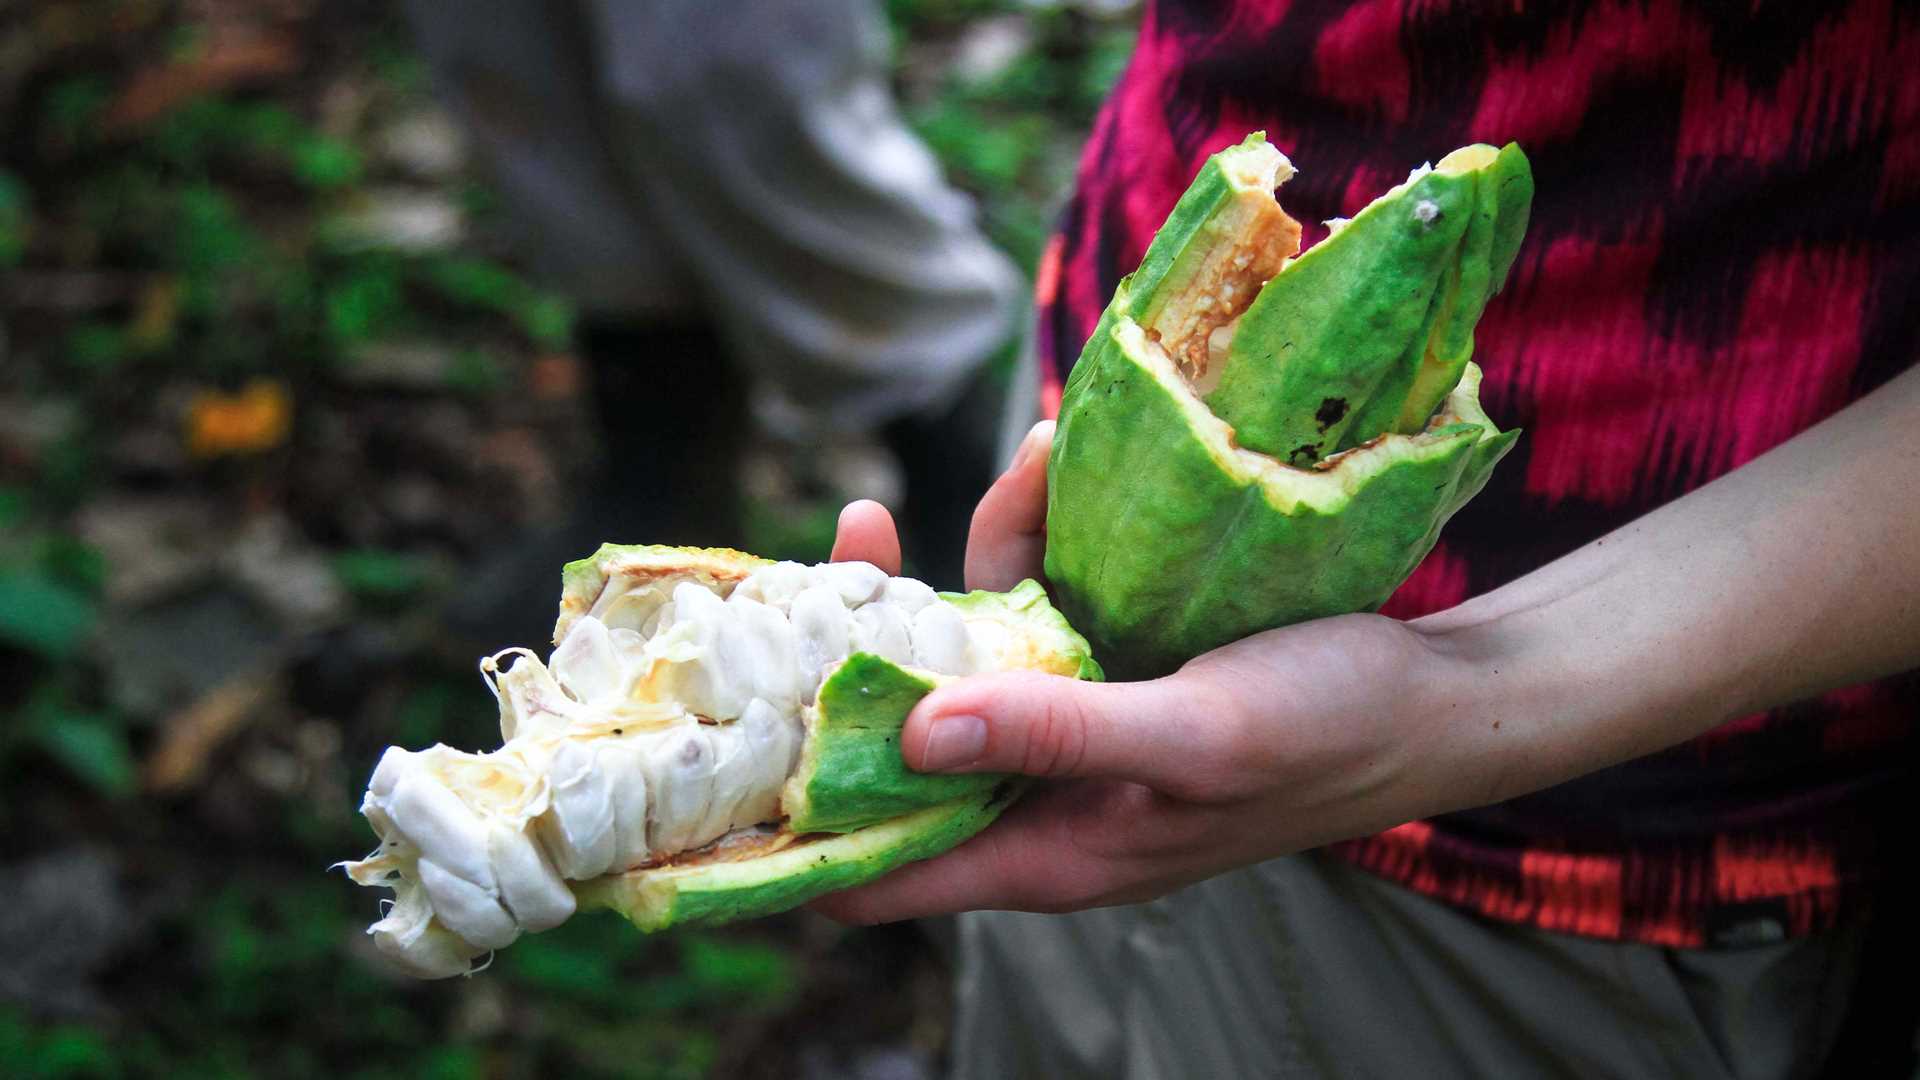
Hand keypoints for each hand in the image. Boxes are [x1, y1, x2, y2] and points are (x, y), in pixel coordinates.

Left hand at [816, 366, 1919, 923]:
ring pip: (961, 640)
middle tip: (855, 531)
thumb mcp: (1197, 736)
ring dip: (970, 549)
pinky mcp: (1103, 655)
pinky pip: (1032, 591)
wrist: (1437, 692)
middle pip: (893, 727)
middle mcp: (1034, 789)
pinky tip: (1061, 453)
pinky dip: (1036, 527)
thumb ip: (1060, 734)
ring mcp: (1065, 718)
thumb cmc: (1329, 734)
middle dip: (861, 636)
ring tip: (1029, 459)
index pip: (873, 861)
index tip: (727, 731)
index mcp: (1042, 849)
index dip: (790, 815)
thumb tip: (911, 729)